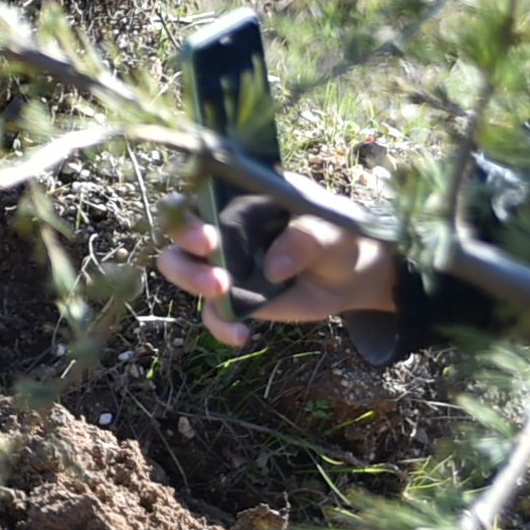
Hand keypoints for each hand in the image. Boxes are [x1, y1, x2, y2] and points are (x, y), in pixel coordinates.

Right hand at [157, 201, 397, 346]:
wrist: (351, 271)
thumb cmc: (335, 234)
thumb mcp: (329, 229)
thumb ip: (304, 239)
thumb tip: (273, 269)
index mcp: (238, 197)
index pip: (197, 196)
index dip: (190, 215)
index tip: (209, 237)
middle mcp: (220, 226)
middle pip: (178, 235)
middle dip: (186, 252)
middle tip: (214, 271)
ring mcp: (223, 262)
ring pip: (182, 269)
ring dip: (192, 281)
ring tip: (222, 293)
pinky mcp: (233, 296)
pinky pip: (213, 311)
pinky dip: (220, 324)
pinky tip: (242, 334)